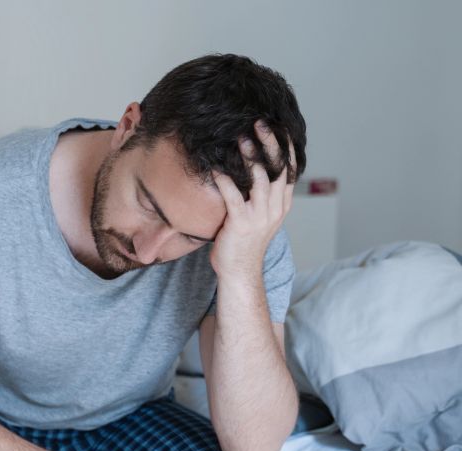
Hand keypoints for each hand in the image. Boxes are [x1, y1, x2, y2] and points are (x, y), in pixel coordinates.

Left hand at [210, 120, 296, 278]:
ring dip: (251, 157)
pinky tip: (216, 168)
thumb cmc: (243, 241)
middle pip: (278, 168)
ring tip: (241, 139)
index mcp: (281, 204)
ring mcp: (260, 216)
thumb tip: (252, 168)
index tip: (279, 125)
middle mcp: (275, 208)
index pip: (290, 168)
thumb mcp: (259, 215)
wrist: (239, 271)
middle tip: (260, 123)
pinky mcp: (242, 224)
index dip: (286, 145)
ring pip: (261, 179)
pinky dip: (225, 180)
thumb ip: (260, 194)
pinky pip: (234, 197)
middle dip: (270, 143)